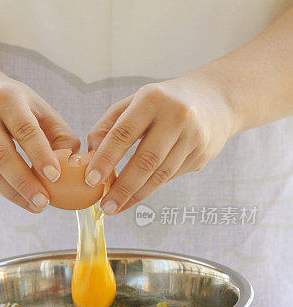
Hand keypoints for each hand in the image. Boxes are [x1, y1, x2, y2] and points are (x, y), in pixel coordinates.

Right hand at [0, 75, 79, 211]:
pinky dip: (4, 191)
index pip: (24, 129)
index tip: (55, 176)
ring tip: (36, 206)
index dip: (40, 154)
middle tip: (44, 202)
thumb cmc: (16, 106)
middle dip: (24, 181)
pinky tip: (22, 199)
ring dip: (13, 193)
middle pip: (1, 154)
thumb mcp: (40, 109)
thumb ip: (60, 135)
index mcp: (7, 99)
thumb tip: (72, 166)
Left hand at [85, 76, 238, 214]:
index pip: (123, 133)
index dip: (106, 159)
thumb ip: (108, 125)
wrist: (215, 99)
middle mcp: (176, 116)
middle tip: (106, 206)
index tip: (91, 180)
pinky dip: (152, 187)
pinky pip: (172, 176)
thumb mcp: (134, 102)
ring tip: (117, 207)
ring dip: (136, 195)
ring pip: (161, 174)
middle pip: (146, 160)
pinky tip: (137, 194)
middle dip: (123, 187)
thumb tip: (91, 155)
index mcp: (152, 99)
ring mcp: (194, 136)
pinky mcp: (203, 153)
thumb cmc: (164, 102)